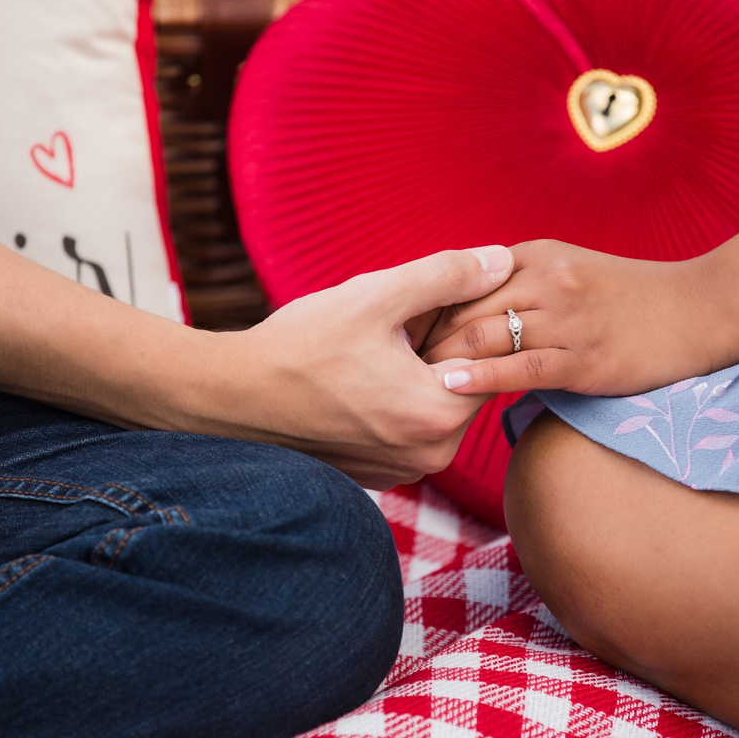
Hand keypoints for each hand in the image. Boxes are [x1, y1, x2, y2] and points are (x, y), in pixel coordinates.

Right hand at [180, 246, 513, 488]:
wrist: (234, 398)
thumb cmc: (301, 345)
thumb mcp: (377, 296)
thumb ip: (447, 275)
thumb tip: (504, 261)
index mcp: (439, 414)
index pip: (492, 358)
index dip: (464, 321)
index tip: (420, 310)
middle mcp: (431, 456)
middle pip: (466, 385)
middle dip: (442, 349)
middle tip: (392, 329)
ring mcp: (406, 472)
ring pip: (437, 406)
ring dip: (421, 375)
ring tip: (372, 354)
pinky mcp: (382, 476)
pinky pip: (410, 429)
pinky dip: (398, 402)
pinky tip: (359, 381)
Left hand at [421, 239, 723, 397]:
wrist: (702, 307)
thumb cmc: (633, 296)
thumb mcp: (570, 269)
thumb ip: (520, 284)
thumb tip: (468, 312)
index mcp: (534, 255)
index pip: (458, 281)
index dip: (422, 311)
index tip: (396, 339)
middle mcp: (544, 279)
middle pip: (461, 309)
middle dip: (421, 342)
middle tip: (389, 370)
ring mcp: (565, 318)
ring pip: (483, 336)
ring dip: (440, 363)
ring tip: (409, 387)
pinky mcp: (583, 357)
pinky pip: (521, 366)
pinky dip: (480, 377)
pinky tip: (451, 386)